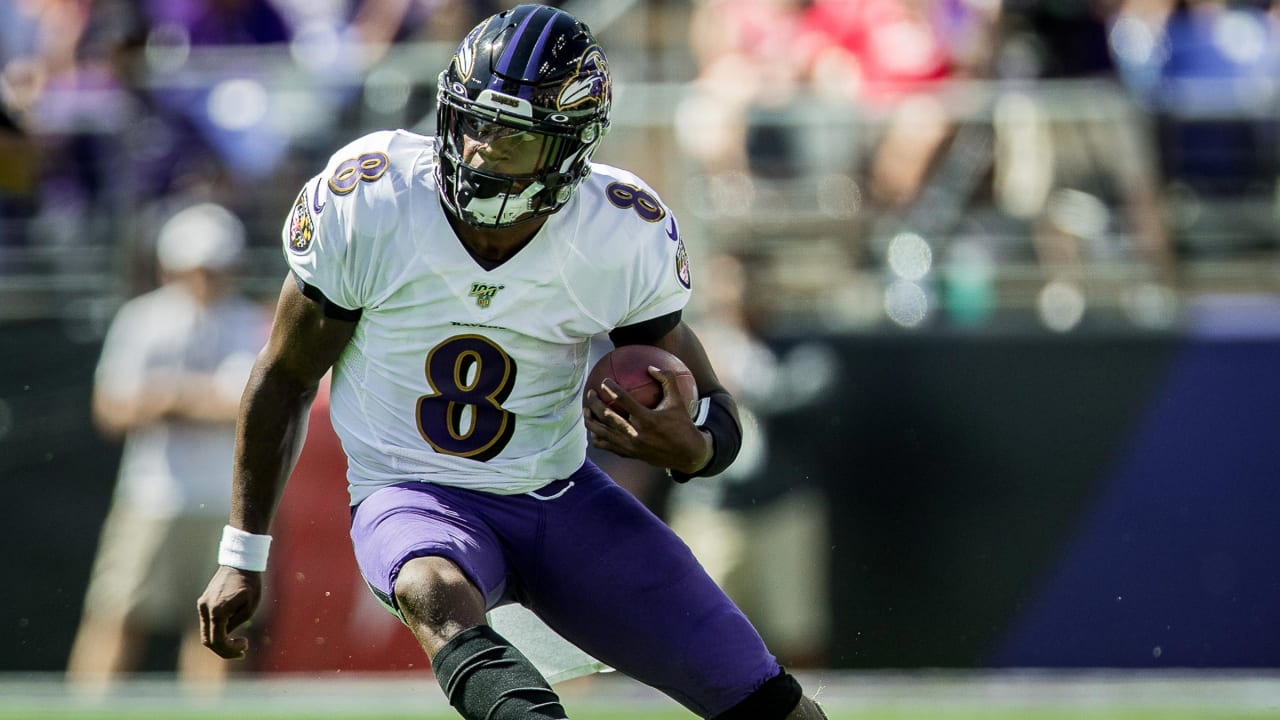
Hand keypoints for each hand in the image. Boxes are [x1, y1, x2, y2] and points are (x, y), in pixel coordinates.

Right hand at [197, 565, 262, 658]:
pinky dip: (217, 631)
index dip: (230, 650)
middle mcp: (206, 609)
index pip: (217, 641)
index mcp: (218, 611)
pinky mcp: (203, 602)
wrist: (240, 563)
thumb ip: (236, 624)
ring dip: (221, 641)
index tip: (245, 646)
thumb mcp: (250, 607)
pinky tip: (231, 631)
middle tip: (242, 651)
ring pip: (206, 633)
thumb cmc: (250, 583)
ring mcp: (202, 605)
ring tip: (239, 642)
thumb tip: (227, 636)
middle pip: (208, 640)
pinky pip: (207, 623)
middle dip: (224, 650)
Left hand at [584, 367, 710, 472]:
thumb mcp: (678, 401)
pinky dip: (598, 437)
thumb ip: (667, 380)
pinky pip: (607, 446)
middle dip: (594, 404)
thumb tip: (651, 366)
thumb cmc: (683, 425)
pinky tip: (596, 429)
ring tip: (586, 411)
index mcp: (647, 419)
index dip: (611, 389)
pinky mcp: (629, 455)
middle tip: (590, 393)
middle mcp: (635, 434)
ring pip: (602, 434)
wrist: (687, 455)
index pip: (623, 400)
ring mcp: (630, 446)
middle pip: (606, 417)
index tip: (603, 381)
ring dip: (591, 421)